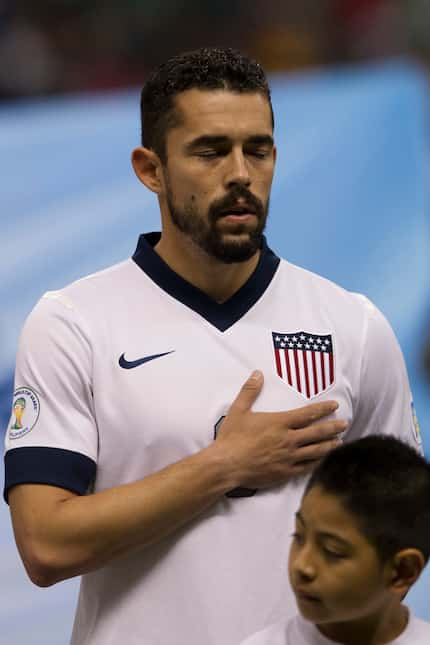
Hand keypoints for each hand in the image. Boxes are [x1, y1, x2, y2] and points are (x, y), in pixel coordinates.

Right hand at [214, 370, 345, 488]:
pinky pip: (307, 467)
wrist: (226, 465)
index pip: (308, 414)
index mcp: (279, 423)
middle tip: (345, 424)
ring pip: (316, 450)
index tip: (334, 405)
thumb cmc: (231, 437)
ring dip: (330, 445)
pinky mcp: (285, 472)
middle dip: (333, 427)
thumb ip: (249, 391)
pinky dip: (318, 462)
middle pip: (317, 432)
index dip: (323, 409)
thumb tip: (257, 373)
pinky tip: (323, 460)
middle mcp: (288, 439)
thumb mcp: (238, 410)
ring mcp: (288, 457)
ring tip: (340, 442)